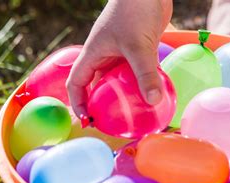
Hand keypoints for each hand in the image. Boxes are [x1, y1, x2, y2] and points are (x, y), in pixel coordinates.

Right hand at [66, 0, 172, 117]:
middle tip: (112, 123)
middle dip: (101, 105)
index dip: (78, 103)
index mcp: (93, 54)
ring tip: (133, 115)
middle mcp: (104, 56)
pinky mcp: (137, 50)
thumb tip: (153, 102)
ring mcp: (121, 53)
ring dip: (123, 96)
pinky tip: (151, 96)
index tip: (89, 120)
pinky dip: (140, 84)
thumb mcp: (138, 46)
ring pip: (118, 80)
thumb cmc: (134, 12)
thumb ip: (145, 74)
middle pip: (97, 86)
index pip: (77, 83)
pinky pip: (135, 73)